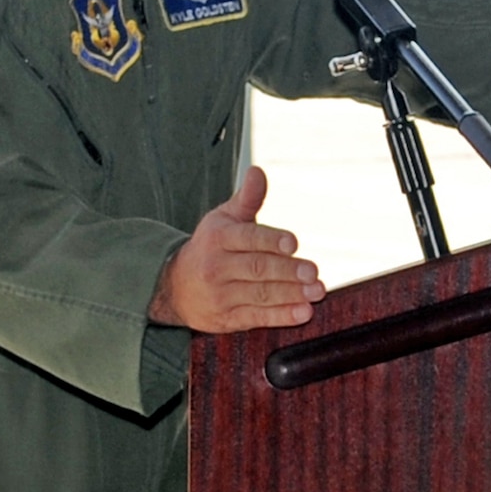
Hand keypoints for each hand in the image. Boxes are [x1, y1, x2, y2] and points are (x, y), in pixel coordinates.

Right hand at [148, 166, 325, 331]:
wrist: (174, 287)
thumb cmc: (210, 246)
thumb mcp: (224, 219)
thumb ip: (247, 198)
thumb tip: (257, 171)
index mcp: (219, 238)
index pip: (248, 238)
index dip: (272, 240)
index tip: (294, 243)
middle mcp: (217, 267)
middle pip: (257, 268)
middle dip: (288, 271)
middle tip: (313, 272)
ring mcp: (221, 295)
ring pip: (260, 295)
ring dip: (291, 295)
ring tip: (316, 292)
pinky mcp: (226, 319)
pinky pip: (257, 318)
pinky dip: (281, 316)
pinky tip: (303, 312)